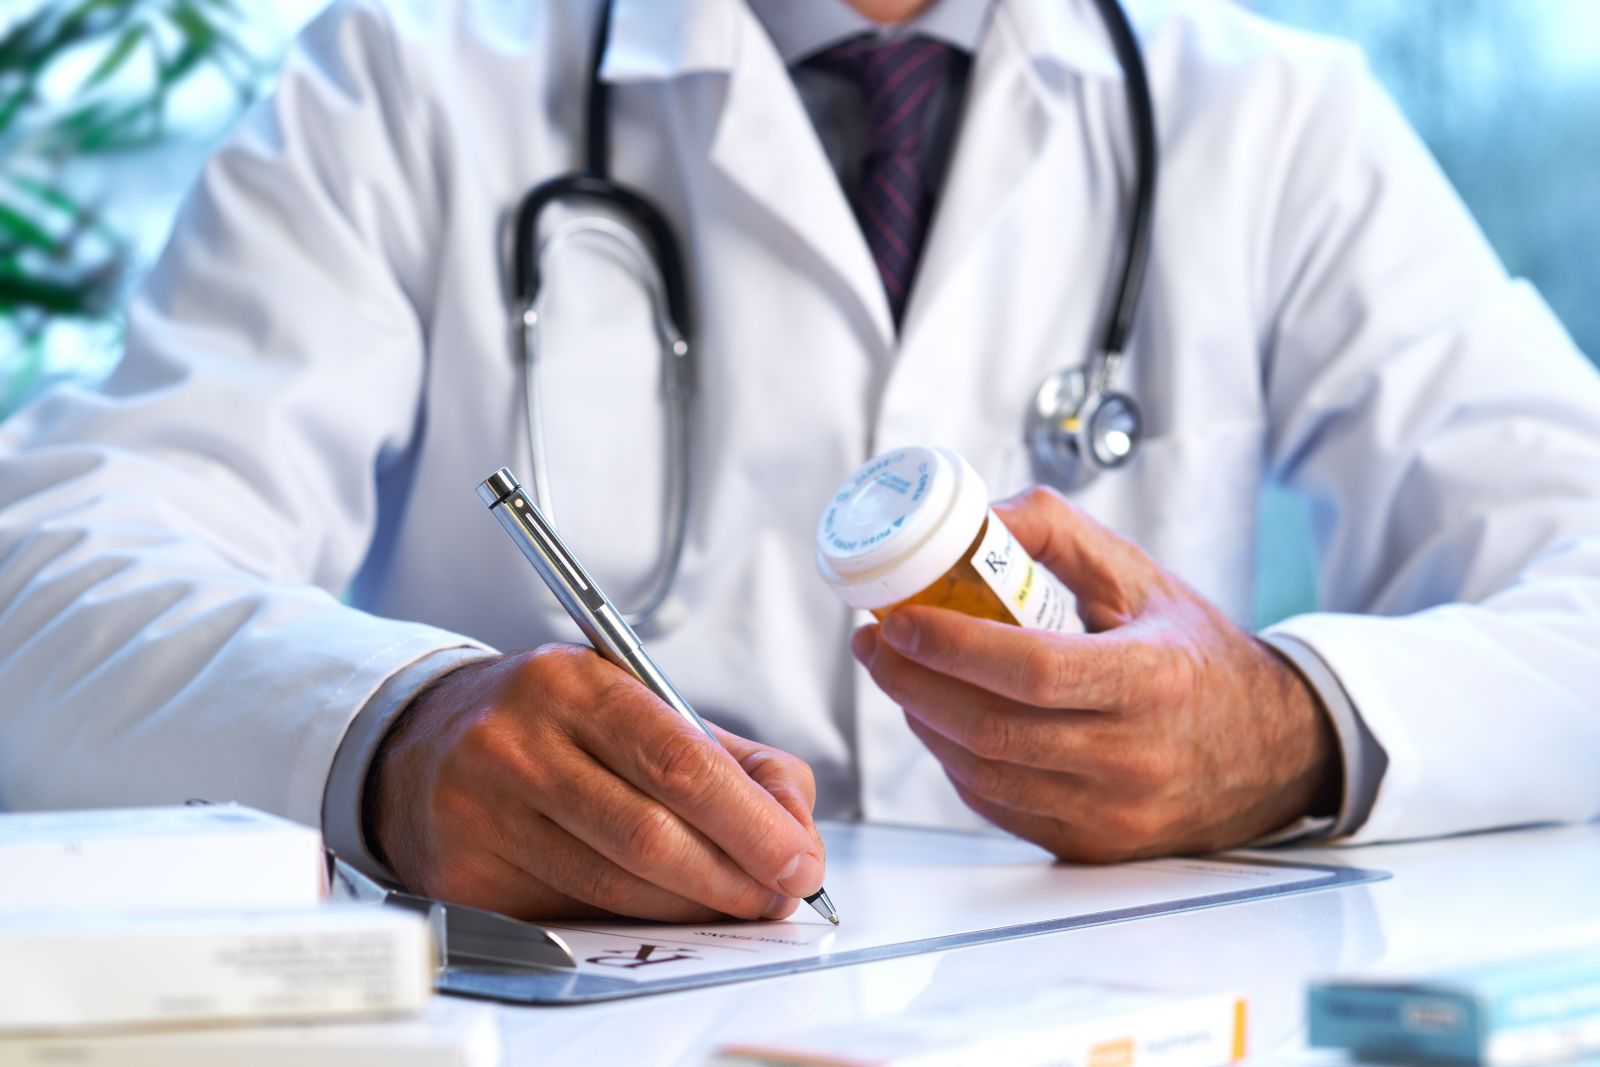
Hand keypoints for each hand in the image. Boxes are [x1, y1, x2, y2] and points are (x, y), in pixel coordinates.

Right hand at [369, 646, 825, 920]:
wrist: (423, 740)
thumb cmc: (550, 722)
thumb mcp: (635, 704)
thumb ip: (727, 758)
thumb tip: (794, 823)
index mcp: (574, 683)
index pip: (679, 762)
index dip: (751, 823)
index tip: (800, 859)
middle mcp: (519, 743)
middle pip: (649, 835)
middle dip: (734, 877)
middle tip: (779, 896)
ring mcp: (483, 813)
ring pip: (613, 888)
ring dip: (692, 909)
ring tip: (735, 906)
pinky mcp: (465, 875)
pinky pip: (571, 916)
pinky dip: (631, 924)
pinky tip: (662, 913)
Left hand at [852, 487, 1339, 861]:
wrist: (1270, 753)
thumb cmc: (1197, 657)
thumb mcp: (1144, 578)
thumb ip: (1060, 535)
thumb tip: (978, 517)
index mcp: (1152, 680)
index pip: (1032, 670)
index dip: (951, 646)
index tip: (898, 619)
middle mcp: (1132, 757)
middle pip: (991, 729)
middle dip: (911, 682)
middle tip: (876, 642)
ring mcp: (1110, 812)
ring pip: (983, 772)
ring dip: (924, 720)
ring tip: (898, 673)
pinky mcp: (1090, 845)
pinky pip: (998, 804)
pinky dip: (955, 760)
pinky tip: (940, 719)